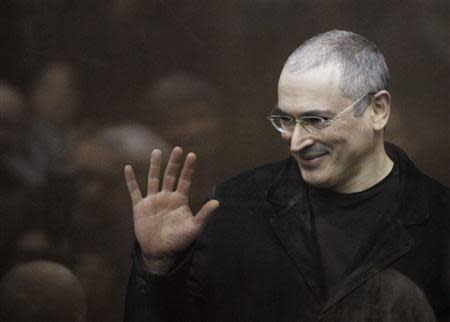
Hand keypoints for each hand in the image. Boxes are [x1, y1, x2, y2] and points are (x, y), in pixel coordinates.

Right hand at [124, 147, 218, 273]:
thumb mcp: (195, 227)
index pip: (185, 180)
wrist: (161, 252)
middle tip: (177, 149)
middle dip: (174, 163)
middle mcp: (167, 197)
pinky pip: (135, 191)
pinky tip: (128, 168)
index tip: (192, 155)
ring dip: (154, 166)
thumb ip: (205, 214)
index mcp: (180, 200)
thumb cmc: (180, 240)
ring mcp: (153, 200)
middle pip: (170, 175)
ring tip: (156, 152)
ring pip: (153, 179)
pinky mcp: (140, 207)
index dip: (188, 168)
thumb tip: (218, 202)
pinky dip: (131, 180)